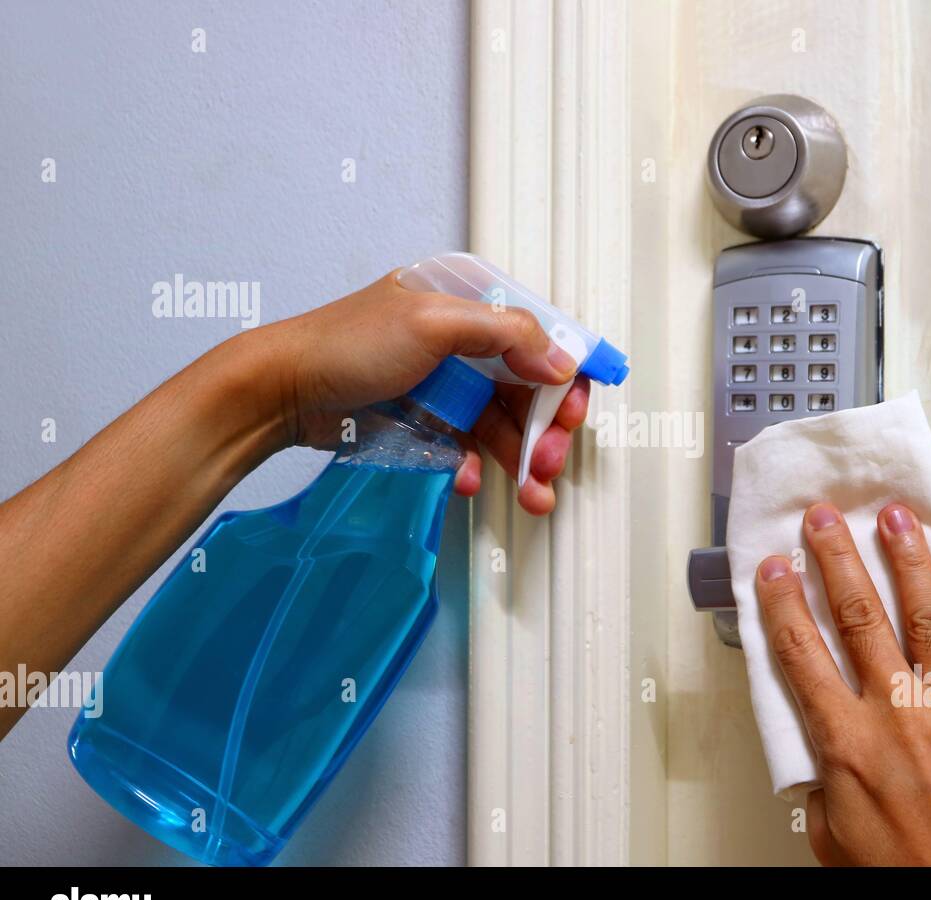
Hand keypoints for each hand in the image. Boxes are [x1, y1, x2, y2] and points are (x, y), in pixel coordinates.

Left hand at [252, 271, 588, 514]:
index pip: (537, 335)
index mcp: (466, 302)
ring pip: (502, 422)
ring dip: (522, 458)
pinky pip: (467, 443)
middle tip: (549, 459)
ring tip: (534, 491)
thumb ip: (504, 333)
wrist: (281, 391)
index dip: (565, 374)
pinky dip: (477, 464)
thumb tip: (560, 358)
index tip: (574, 411)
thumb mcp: (432, 323)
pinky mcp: (426, 417)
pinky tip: (474, 479)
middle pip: (527, 387)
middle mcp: (461, 340)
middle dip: (544, 428)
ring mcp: (444, 381)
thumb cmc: (343, 344)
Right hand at [755, 502, 930, 865]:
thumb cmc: (918, 880)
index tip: (774, 571)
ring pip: (923, 612)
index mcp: (846, 744)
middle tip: (824, 518)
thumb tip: (820, 754)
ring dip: (904, 557)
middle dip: (836, 557)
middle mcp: (896, 713)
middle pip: (858, 615)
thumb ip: (824, 782)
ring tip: (894, 517)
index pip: (801, 652)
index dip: (783, 603)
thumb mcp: (837, 839)